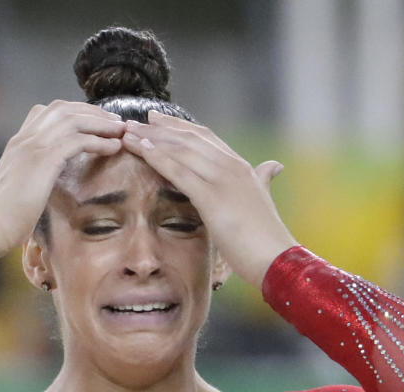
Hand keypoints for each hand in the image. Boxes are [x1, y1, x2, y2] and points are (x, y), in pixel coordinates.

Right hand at [0, 101, 125, 258]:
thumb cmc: (2, 220)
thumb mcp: (19, 191)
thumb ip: (32, 178)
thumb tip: (44, 186)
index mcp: (17, 144)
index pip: (46, 112)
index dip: (75, 113)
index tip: (95, 122)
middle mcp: (24, 138)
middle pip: (63, 108)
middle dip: (92, 112)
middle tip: (115, 122)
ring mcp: (32, 146)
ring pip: (73, 119)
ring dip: (101, 123)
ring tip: (120, 131)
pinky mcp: (43, 160)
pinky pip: (78, 140)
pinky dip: (99, 141)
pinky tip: (113, 148)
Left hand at [121, 111, 296, 285]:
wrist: (276, 258)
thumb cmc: (267, 237)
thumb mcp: (263, 199)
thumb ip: (263, 180)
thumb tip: (274, 166)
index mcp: (241, 167)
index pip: (205, 137)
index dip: (179, 127)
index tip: (156, 120)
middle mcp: (231, 166)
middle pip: (189, 139)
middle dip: (159, 128)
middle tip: (133, 121)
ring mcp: (222, 179)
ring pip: (180, 150)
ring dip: (151, 139)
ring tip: (127, 133)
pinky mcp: (212, 197)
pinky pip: (179, 171)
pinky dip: (157, 158)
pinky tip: (140, 150)